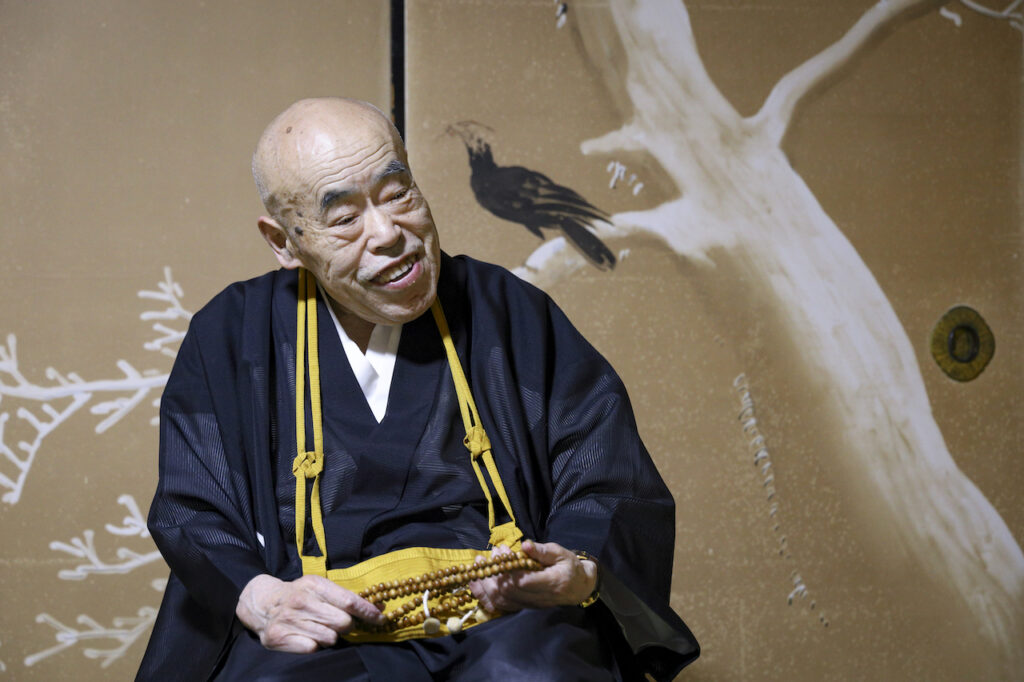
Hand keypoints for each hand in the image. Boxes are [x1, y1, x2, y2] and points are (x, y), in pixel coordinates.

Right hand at [235, 574, 384, 652]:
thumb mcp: (319, 587)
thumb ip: (345, 596)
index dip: (368, 611)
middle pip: (343, 623)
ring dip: (331, 636)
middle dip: (346, 626)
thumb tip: (379, 607)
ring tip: (320, 628)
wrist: (263, 604)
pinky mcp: (280, 638)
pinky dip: (315, 645)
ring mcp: (290, 620)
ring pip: (330, 638)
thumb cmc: (300, 595)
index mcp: (314, 585)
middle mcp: (301, 601)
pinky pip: (313, 648)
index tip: (380, 619)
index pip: (349, 601)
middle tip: (339, 623)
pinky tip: (308, 636)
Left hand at [469, 540, 596, 613]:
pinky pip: (500, 606)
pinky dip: (485, 596)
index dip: (508, 567)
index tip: (503, 551)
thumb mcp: (560, 553)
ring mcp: (529, 606)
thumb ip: (542, 551)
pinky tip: (475, 583)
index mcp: (551, 583)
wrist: (577, 587)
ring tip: (479, 564)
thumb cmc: (569, 566)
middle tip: (489, 554)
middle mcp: (539, 599)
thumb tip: (525, 545)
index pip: (524, 581)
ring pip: (501, 601)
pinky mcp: (522, 608)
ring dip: (485, 583)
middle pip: (508, 591)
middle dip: (494, 572)